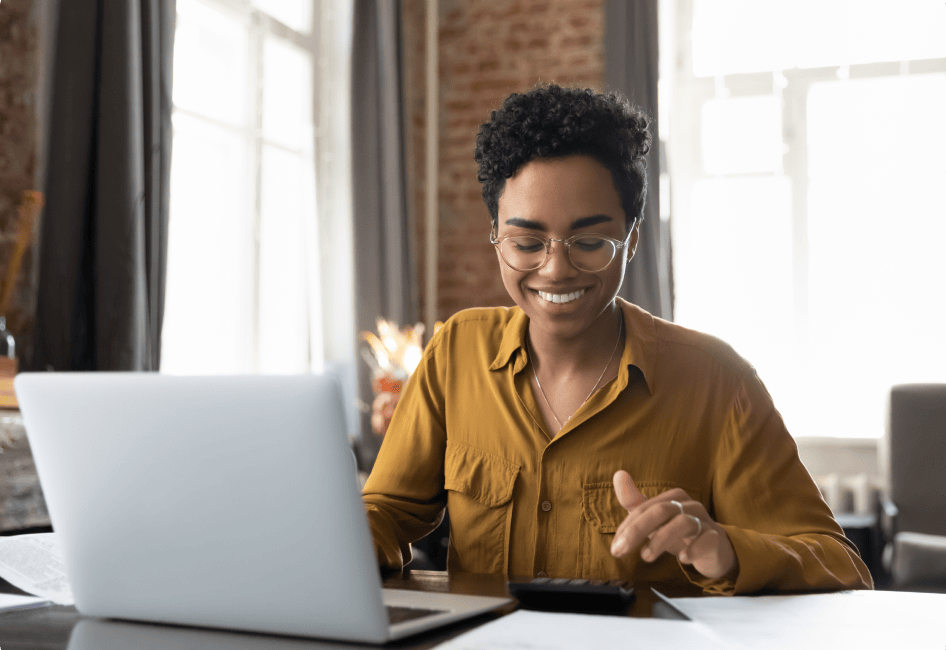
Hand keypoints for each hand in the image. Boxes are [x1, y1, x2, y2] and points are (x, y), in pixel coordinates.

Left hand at [609, 470, 736, 580]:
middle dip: (637, 530)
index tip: (615, 548)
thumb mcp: (655, 520)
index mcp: (673, 497)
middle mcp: (689, 505)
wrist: (714, 550)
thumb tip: (618, 474)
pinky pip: (707, 539)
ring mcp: (704, 520)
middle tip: (620, 551)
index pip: (644, 508)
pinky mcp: (716, 538)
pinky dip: (694, 549)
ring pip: (682, 523)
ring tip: (646, 557)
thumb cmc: (679, 532)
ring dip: (660, 540)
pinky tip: (683, 558)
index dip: (627, 527)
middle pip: (661, 510)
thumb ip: (635, 502)